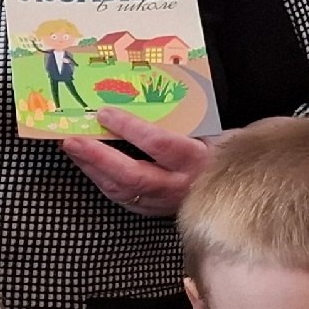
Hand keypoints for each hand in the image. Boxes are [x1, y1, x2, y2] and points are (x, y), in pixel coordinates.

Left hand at [60, 109, 218, 216]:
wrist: (236, 184)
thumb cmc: (219, 148)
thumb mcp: (207, 129)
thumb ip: (178, 119)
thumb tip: (138, 96)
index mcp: (197, 159)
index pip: (159, 144)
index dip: (130, 128)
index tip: (105, 113)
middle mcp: (180, 186)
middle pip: (132, 175)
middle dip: (98, 157)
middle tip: (72, 139)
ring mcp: (165, 203)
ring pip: (122, 191)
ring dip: (92, 169)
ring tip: (72, 148)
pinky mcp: (153, 212)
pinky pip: (122, 198)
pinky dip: (101, 180)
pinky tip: (87, 165)